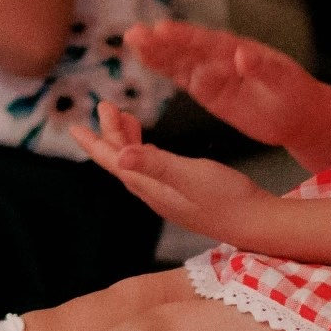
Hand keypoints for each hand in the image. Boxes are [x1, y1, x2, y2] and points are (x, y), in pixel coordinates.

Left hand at [71, 104, 283, 245]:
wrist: (255, 224)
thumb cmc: (228, 198)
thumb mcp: (191, 175)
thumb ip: (157, 164)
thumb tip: (120, 157)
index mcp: (152, 187)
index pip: (114, 162)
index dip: (94, 143)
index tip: (75, 125)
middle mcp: (154, 193)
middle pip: (121, 161)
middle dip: (109, 134)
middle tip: (104, 106)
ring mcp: (167, 196)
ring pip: (135, 165)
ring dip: (125, 141)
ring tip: (122, 118)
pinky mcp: (181, 195)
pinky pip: (151, 169)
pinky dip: (144, 150)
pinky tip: (148, 145)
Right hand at [126, 20, 330, 151]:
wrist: (297, 114)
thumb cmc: (295, 93)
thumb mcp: (284, 80)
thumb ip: (263, 68)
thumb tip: (243, 54)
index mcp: (239, 49)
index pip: (207, 42)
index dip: (185, 36)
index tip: (163, 29)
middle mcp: (221, 57)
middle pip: (187, 48)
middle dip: (161, 41)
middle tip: (135, 33)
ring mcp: (212, 72)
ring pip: (179, 60)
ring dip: (156, 52)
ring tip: (132, 39)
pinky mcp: (207, 89)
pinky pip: (181, 77)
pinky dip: (163, 68)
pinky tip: (145, 57)